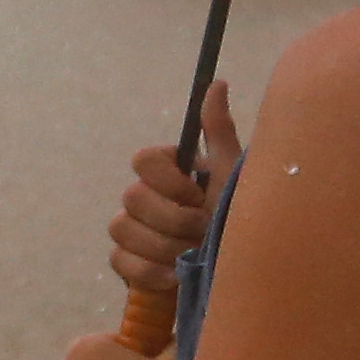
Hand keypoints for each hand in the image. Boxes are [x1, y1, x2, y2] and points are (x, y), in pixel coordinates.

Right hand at [105, 80, 244, 295]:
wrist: (239, 272)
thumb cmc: (237, 220)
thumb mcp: (233, 174)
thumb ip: (219, 131)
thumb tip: (217, 83)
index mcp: (167, 172)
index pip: (143, 160)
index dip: (168, 181)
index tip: (197, 195)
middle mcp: (144, 197)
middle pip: (132, 198)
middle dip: (173, 220)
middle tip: (203, 231)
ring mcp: (132, 230)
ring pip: (122, 228)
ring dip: (162, 246)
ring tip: (192, 255)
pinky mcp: (127, 263)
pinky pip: (120, 261)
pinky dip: (148, 271)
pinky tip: (175, 276)